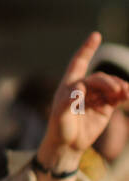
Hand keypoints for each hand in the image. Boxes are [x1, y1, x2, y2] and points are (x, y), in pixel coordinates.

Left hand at [39, 32, 128, 170]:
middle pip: (99, 78)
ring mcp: (96, 96)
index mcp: (69, 85)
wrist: (68, 144)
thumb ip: (67, 102)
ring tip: (125, 93)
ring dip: (119, 86)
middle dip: (107, 82)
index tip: (96, 35)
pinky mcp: (105, 106)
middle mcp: (83, 88)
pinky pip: (117, 96)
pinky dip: (124, 94)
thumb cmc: (59, 128)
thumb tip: (80, 88)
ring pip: (110, 85)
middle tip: (116, 90)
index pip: (78, 63)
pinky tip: (128, 95)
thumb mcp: (59, 117)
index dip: (87, 49)